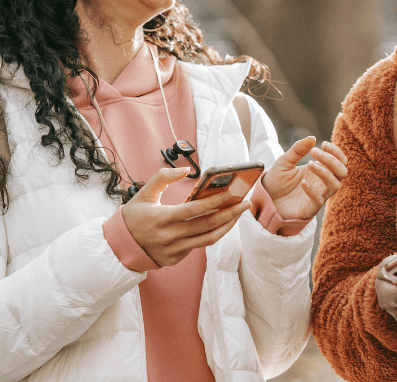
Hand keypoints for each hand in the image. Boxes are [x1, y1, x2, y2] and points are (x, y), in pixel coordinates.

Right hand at [123, 167, 250, 266]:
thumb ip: (163, 177)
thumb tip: (185, 170)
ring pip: (208, 239)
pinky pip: (199, 245)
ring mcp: (173, 250)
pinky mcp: (175, 259)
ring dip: (227, 226)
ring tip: (239, 214)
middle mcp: (169, 237)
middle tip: (245, 203)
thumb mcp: (143, 193)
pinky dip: (212, 234)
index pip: (193, 211)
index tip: (231, 194)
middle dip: (230, 214)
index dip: (213, 202)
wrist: (118, 247)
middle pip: (207, 226)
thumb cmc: (134, 216)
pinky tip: (222, 223)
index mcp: (162, 219)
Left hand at [262, 137, 347, 219]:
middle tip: (314, 152)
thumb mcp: (285, 161)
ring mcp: (318, 195)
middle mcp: (322, 182)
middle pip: (342, 172)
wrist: (265, 199)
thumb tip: (313, 137)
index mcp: (320, 169)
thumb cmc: (277, 180)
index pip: (339, 160)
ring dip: (325, 173)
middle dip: (332, 160)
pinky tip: (303, 183)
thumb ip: (298, 150)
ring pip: (335, 185)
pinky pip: (319, 201)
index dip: (335, 151)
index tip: (322, 144)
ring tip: (309, 164)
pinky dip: (313, 191)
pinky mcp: (310, 209)